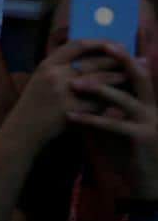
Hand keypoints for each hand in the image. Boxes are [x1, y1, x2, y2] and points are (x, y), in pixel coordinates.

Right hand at [8, 40, 128, 147]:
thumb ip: (62, 65)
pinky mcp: (71, 110)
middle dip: (119, 60)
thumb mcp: (42, 77)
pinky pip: (98, 103)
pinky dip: (110, 100)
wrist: (24, 128)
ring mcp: (63, 92)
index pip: (78, 44)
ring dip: (121, 78)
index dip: (99, 41)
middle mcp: (55, 74)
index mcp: (48, 63)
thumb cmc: (35, 102)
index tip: (116, 42)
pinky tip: (121, 98)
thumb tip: (91, 55)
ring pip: (101, 81)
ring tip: (136, 76)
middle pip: (94, 61)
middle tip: (138, 59)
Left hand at [66, 46, 157, 196]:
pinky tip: (71, 117)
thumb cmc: (128, 150)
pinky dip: (91, 119)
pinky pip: (114, 125)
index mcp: (147, 101)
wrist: (146, 181)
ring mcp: (150, 122)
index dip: (126, 55)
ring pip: (125, 99)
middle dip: (122, 61)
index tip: (106, 40)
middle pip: (140, 77)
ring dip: (99, 89)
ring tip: (75, 84)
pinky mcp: (143, 138)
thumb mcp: (115, 123)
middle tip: (101, 48)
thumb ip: (104, 105)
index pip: (138, 72)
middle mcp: (153, 107)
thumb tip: (78, 85)